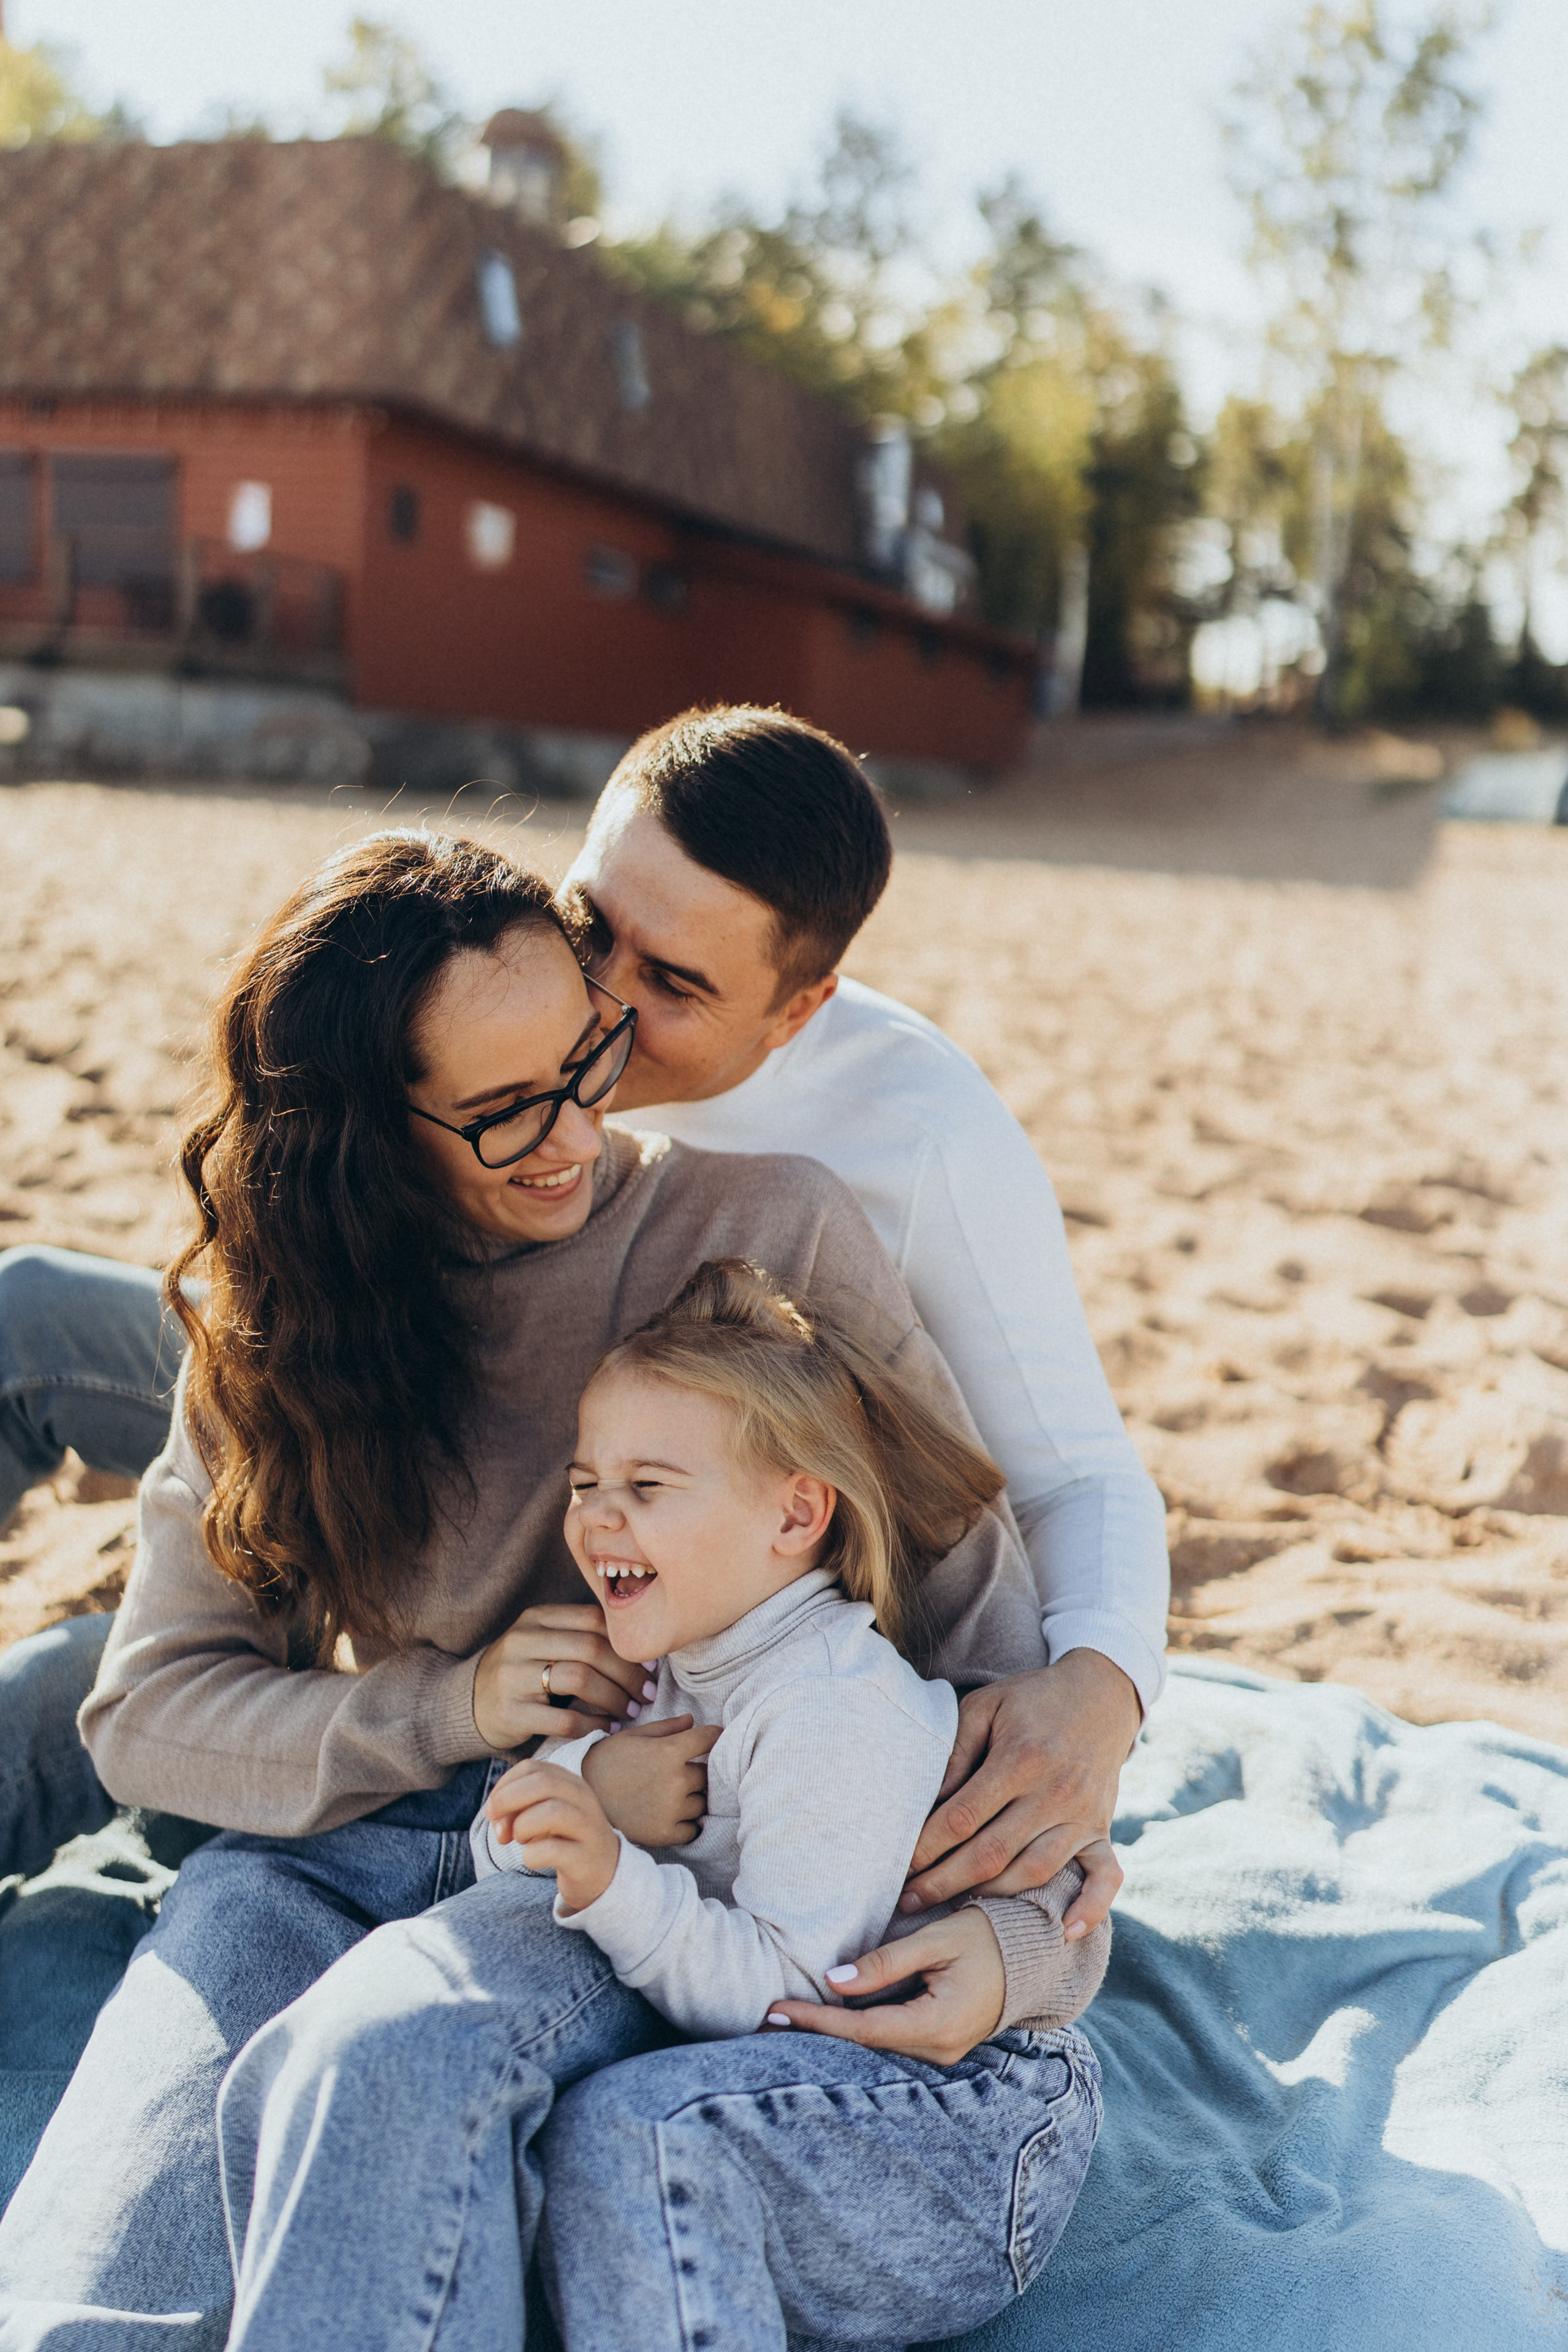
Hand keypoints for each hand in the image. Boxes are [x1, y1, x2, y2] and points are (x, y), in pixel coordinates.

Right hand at [472, 1602, 655, 1750]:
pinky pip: (563, 1719)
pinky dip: (593, 1724)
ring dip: (614, 1698)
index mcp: (535, 1618)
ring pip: (579, 1679)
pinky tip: (607, 1728)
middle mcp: (521, 1641)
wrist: (468, 1704)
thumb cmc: (522, 1673)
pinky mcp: (510, 1712)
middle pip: (591, 1649)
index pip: (593, 1620)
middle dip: (628, 1674)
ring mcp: (512, 1676)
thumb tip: (641, 1651)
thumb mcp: (542, 1643)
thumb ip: (580, 1637)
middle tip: (647, 1694)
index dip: (627, 1644)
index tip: (650, 1666)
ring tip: (631, 1711)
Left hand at [486, 1759, 619, 1912]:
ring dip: (523, 1827)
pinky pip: (553, 1850)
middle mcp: (583, 1799)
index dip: (504, 1786)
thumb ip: (519, 1805)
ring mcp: (588, 1828)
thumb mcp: (544, 1814)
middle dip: (507, 1802)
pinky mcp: (585, 1858)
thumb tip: (496, 1815)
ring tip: (521, 1841)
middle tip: (499, 1828)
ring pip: (551, 1812)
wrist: (603, 1873)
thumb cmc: (565, 1839)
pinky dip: (531, 1855)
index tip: (494, 1811)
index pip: (531, 1768)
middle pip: (542, 1783)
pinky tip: (533, 1860)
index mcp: (571, 1782)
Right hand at [582, 1713, 719, 1846]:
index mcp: (669, 1752)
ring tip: (670, 1794)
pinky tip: (670, 1813)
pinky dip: (687, 1822)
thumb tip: (692, 1720)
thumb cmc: (607, 1761)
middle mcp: (675, 1781)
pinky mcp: (665, 1833)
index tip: (709, 1738)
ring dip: (693, 1797)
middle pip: (707, 1774)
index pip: (709, 1738)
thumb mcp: (634, 1737)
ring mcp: (672, 1809)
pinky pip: (693, 1828)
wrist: (580, 1799)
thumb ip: (667, 1728)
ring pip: (702, 1802)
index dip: (711, 1736)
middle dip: (696, 1771)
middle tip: (678, 1772)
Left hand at [768, 1908, 1005, 2063]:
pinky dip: (855, 2030)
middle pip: (863, 2046)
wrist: (1035, 1955)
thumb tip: (834, 1981)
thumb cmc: (988, 1938)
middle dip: (814, 2032)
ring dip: (831, 2033)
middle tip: (763, 2020)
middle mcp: (939, 2050)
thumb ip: (886, 1962)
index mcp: (939, 2025)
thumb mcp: (937, 1940)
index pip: (862, 2030)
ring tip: (784, 2020)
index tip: (776, 2010)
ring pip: (875, 2046)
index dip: (816, 2022)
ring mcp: (941, 2052)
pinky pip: (889, 2040)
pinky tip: (825, 2020)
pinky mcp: (939, 2043)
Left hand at [900, 1650, 1138, 1939]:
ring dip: (993, 1898)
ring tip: (954, 1910)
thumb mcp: (986, 1706)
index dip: (927, 1847)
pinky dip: (1090, 1908)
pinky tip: (1066, 1933)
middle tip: (908, 1901)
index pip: (962, 1817)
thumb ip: (956, 1750)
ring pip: (1034, 1872)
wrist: (1099, 1694)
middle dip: (944, 1883)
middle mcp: (1053, 1793)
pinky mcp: (1102, 1830)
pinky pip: (1105, 1877)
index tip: (899, 1867)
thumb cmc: (1030, 1700)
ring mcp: (1081, 1816)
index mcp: (1020, 1759)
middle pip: (992, 1854)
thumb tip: (927, 1799)